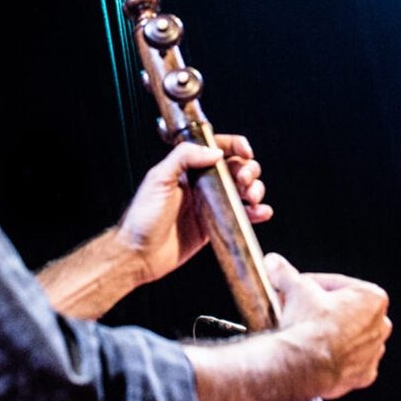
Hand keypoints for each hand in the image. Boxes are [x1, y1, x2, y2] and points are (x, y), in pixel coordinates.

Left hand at [116, 134, 271, 285]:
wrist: (139, 254)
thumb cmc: (142, 218)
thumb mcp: (158, 179)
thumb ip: (184, 158)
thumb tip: (215, 151)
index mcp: (187, 169)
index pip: (216, 149)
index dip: (235, 146)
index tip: (245, 152)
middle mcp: (201, 184)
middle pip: (236, 168)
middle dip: (248, 170)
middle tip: (244, 181)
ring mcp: (210, 206)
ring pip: (243, 190)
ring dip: (255, 189)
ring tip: (251, 198)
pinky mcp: (215, 227)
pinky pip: (241, 216)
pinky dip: (256, 213)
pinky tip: (260, 212)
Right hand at [267, 253, 390, 399]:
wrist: (302, 365)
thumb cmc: (307, 324)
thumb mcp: (295, 289)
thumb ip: (285, 273)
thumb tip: (273, 261)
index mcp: (372, 298)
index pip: (336, 285)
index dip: (312, 285)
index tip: (296, 288)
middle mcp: (380, 325)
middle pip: (346, 311)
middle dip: (324, 309)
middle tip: (299, 309)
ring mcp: (374, 352)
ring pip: (349, 337)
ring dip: (331, 333)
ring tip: (305, 332)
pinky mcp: (364, 376)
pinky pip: (349, 362)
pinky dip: (335, 358)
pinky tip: (316, 354)